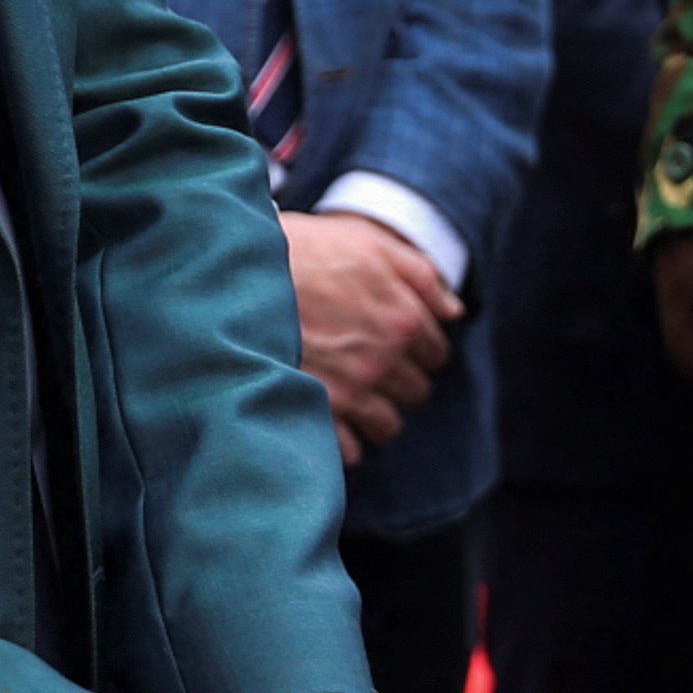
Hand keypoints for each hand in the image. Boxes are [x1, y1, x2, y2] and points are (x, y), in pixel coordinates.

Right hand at [279, 210, 455, 457]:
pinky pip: (348, 450)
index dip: (417, 348)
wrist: (237, 273)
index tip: (394, 342)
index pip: (436, 354)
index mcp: (402, 319)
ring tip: (350, 396)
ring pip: (386, 425)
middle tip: (369, 366)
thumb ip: (420, 274)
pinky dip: (343, 441)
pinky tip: (328, 418)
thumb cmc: (302, 250)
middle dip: (397, 380)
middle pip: (415, 392)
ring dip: (374, 414)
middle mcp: (383, 359)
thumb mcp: (367, 242)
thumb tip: (455, 311)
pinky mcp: (317, 412)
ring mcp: (350, 390)